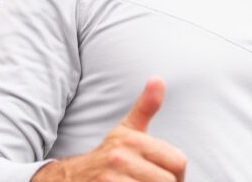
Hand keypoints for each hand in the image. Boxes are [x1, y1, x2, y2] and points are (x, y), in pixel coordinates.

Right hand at [31, 77, 186, 180]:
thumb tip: (158, 79)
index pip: (178, 162)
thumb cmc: (110, 155)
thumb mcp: (127, 130)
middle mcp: (121, 157)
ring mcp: (112, 179)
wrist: (73, 177)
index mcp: (131, 139)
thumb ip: (145, 107)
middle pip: (169, 181)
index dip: (177, 174)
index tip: (163, 175)